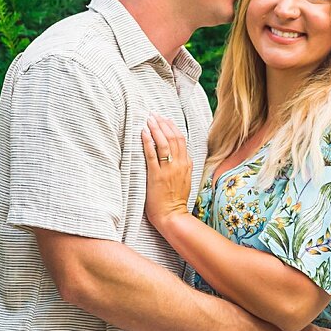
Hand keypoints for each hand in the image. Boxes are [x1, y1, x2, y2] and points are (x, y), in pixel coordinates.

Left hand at [142, 113, 193, 229]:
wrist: (173, 216)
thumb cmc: (175, 200)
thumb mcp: (184, 180)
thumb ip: (182, 166)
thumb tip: (178, 155)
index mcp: (186, 164)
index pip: (181, 139)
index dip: (172, 126)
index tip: (165, 118)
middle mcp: (179, 164)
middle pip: (173, 137)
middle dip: (163, 123)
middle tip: (154, 114)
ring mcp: (168, 170)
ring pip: (164, 143)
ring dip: (156, 129)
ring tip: (148, 119)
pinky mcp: (156, 176)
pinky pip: (152, 155)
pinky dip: (148, 142)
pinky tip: (143, 133)